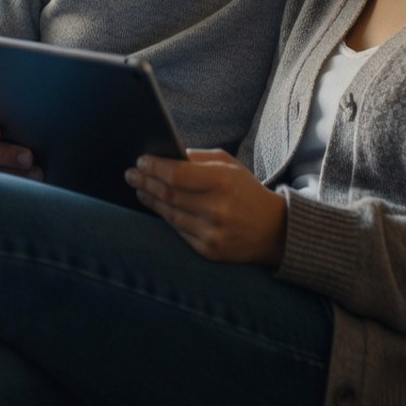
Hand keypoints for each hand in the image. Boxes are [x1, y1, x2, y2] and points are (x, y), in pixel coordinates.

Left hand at [125, 149, 285, 264]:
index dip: (154, 167)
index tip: (141, 160)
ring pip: (170, 214)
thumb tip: (166, 154)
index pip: (176, 174)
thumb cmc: (246, 191)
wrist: (274, 230)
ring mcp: (212, 232)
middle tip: (131, 174)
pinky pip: (178, 231)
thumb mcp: (230, 166)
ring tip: (139, 188)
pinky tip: (156, 206)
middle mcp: (217, 208)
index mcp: (223, 181)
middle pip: (169, 194)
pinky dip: (165, 216)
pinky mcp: (209, 250)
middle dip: (145, 182)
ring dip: (150, 199)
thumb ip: (199, 158)